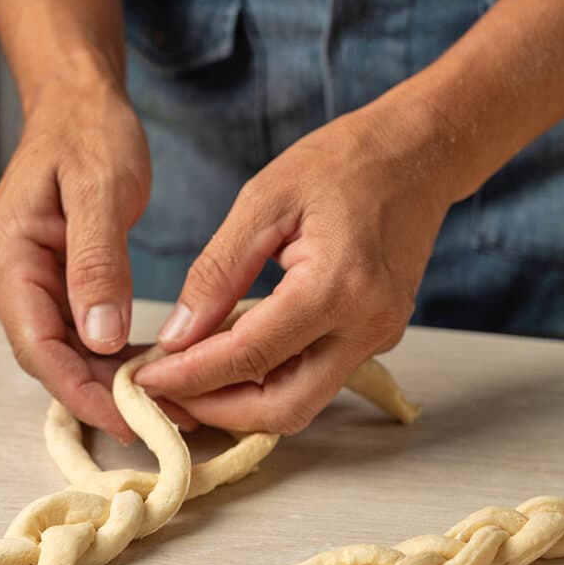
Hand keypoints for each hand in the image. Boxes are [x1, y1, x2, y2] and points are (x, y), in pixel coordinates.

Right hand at [0, 73, 193, 440]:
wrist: (78, 104)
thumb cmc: (87, 133)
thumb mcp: (100, 191)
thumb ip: (97, 265)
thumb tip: (101, 337)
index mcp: (5, 260)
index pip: (39, 348)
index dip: (85, 392)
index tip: (132, 420)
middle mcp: (4, 279)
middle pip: (51, 360)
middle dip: (105, 395)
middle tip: (168, 418)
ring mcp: (24, 284)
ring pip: (67, 353)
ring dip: (112, 381)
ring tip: (170, 402)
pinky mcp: (48, 284)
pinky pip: (78, 334)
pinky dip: (112, 355)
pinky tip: (152, 367)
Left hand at [134, 98, 452, 433]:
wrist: (419, 153)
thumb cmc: (343, 162)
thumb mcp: (264, 201)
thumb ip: (217, 273)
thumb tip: (176, 335)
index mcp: (336, 287)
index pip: (250, 357)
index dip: (190, 376)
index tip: (143, 378)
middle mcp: (366, 326)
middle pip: (283, 408)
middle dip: (217, 411)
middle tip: (164, 394)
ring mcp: (378, 337)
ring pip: (302, 404)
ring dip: (243, 404)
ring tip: (189, 380)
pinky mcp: (377, 337)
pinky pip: (317, 378)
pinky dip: (269, 380)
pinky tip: (231, 359)